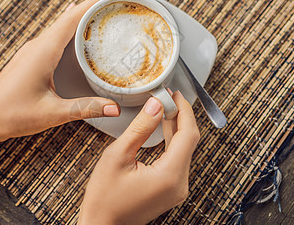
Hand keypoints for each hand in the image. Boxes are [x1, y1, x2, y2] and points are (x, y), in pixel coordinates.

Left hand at [0, 0, 119, 140]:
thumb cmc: (12, 114)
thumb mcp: (53, 112)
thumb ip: (86, 108)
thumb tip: (114, 107)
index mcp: (43, 52)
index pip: (71, 20)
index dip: (91, 5)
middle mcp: (36, 47)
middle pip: (66, 19)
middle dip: (88, 8)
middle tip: (108, 2)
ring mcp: (31, 51)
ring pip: (58, 27)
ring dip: (77, 18)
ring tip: (95, 12)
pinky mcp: (28, 59)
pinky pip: (51, 37)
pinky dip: (66, 30)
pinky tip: (70, 31)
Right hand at [78, 91, 199, 224]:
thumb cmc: (104, 198)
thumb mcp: (118, 156)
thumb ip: (140, 128)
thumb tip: (155, 105)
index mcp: (169, 175)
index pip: (188, 134)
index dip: (184, 110)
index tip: (174, 94)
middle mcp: (180, 184)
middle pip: (189, 141)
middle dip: (180, 115)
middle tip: (167, 96)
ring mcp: (177, 188)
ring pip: (184, 149)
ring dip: (176, 127)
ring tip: (165, 106)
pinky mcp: (172, 189)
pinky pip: (178, 159)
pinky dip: (172, 141)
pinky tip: (164, 127)